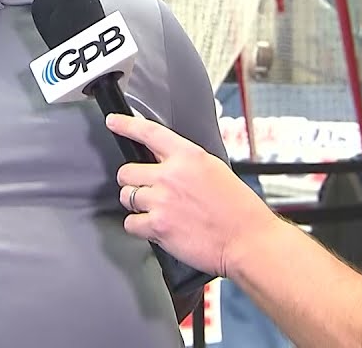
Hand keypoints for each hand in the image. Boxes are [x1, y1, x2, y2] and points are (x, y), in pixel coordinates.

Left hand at [107, 112, 279, 279]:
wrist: (247, 240)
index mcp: (189, 156)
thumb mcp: (215, 170)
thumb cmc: (238, 209)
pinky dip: (140, 227)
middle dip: (134, 182)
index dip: (126, 125)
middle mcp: (171, 175)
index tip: (113, 122)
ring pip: (127, 197)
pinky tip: (157, 228)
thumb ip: (187, 164)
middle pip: (127, 171)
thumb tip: (167, 164)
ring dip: (137, 205)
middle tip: (149, 191)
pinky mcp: (158, 226)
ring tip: (158, 211)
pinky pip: (131, 223)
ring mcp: (162, 200)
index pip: (149, 132)